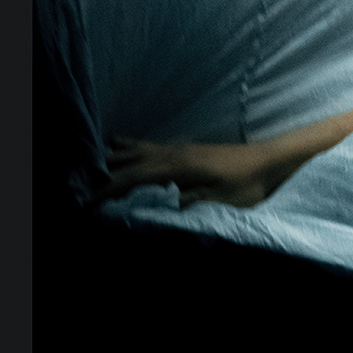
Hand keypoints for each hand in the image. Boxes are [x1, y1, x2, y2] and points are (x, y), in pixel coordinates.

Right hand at [97, 137, 284, 208]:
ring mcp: (181, 148)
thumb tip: (151, 209)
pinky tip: (122, 144)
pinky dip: (130, 147)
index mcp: (177, 168)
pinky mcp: (189, 148)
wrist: (272, 160)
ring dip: (114, 158)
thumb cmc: (248, 184)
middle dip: (103, 174)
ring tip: (92, 162)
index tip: (87, 203)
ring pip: (137, 150)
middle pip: (128, 161)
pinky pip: (149, 145)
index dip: (108, 191)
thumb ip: (184, 206)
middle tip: (81, 187)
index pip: (132, 179)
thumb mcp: (218, 203)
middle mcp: (173, 153)